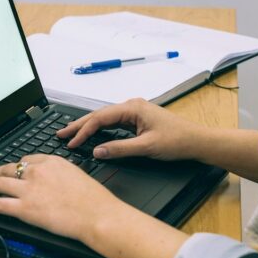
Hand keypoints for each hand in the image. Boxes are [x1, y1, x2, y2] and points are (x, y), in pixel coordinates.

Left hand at [0, 155, 123, 243]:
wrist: (96, 214)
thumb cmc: (93, 200)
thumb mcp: (77, 175)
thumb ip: (60, 174)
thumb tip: (53, 180)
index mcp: (51, 162)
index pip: (27, 160)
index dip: (16, 165)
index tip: (12, 168)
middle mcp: (37, 172)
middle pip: (8, 168)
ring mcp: (28, 189)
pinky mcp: (24, 208)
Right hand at [58, 98, 207, 161]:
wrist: (197, 141)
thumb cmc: (177, 141)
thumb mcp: (146, 147)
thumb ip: (120, 149)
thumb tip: (97, 151)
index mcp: (132, 108)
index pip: (100, 118)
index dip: (83, 131)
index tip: (72, 142)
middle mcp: (132, 106)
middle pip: (99, 115)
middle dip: (79, 125)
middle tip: (60, 134)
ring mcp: (135, 113)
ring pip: (105, 119)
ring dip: (88, 127)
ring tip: (71, 134)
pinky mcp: (137, 120)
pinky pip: (113, 123)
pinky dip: (100, 130)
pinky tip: (91, 135)